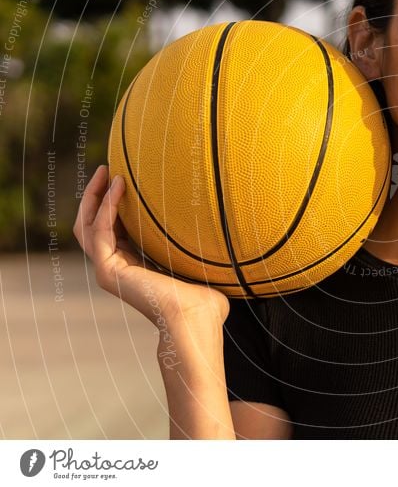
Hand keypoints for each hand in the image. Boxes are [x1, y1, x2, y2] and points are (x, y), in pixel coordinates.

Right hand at [73, 165, 229, 327]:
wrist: (197, 318)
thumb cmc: (205, 296)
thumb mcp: (196, 261)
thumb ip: (196, 245)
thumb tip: (222, 224)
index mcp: (133, 266)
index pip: (112, 230)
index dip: (113, 204)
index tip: (122, 178)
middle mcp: (116, 268)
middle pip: (92, 225)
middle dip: (95, 196)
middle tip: (105, 169)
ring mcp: (108, 270)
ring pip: (87, 226)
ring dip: (94, 196)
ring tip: (107, 170)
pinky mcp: (108, 270)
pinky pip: (100, 231)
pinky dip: (106, 206)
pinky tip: (119, 185)